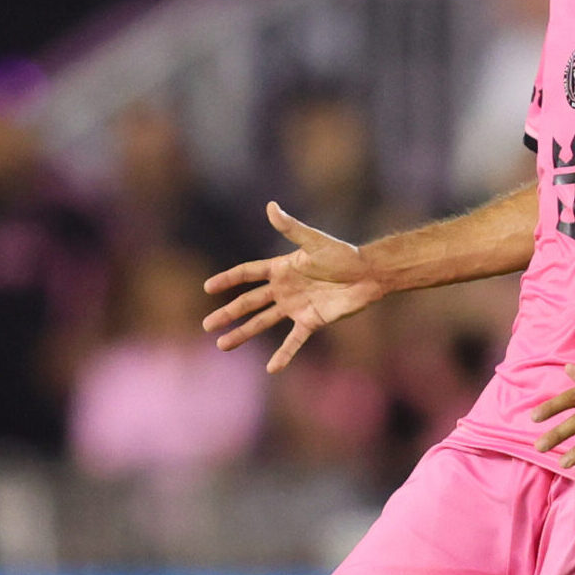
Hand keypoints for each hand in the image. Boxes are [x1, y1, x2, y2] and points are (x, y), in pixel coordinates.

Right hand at [203, 203, 381, 372]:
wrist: (367, 275)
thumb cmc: (342, 254)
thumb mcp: (314, 241)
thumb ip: (291, 228)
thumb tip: (271, 206)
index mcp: (281, 268)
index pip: (247, 274)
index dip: (228, 280)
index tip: (208, 288)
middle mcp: (284, 289)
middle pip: (249, 303)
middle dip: (228, 314)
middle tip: (207, 325)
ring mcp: (295, 307)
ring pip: (263, 323)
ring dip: (243, 334)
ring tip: (222, 346)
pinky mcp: (310, 322)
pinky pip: (293, 341)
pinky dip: (283, 355)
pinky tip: (271, 368)